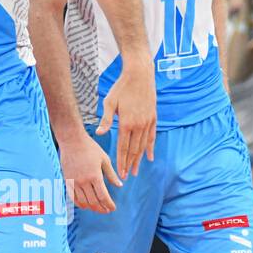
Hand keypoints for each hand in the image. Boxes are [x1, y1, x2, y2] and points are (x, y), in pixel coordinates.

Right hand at [59, 133, 122, 212]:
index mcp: (95, 176)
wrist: (71, 140)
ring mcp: (74, 181)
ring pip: (83, 202)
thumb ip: (111, 174)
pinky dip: (79, 203)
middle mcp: (84, 181)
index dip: (109, 205)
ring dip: (91, 208)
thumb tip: (119, 185)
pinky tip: (84, 204)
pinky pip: (72, 197)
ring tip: (97, 208)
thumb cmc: (89, 147)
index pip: (103, 197)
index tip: (113, 208)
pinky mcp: (67, 180)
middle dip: (101, 209)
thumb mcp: (104, 159)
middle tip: (107, 210)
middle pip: (93, 202)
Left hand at [98, 61, 155, 179]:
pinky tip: (150, 157)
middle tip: (127, 176)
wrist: (140, 75)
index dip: (122, 161)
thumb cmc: (121, 88)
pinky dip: (150, 148)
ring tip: (136, 170)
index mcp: (126, 123)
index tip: (121, 173)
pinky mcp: (153, 118)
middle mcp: (139, 125)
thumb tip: (100, 134)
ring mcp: (147, 122)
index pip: (123, 147)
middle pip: (134, 150)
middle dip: (130, 164)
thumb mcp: (110, 102)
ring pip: (143, 145)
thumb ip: (106, 120)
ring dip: (139, 159)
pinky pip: (152, 137)